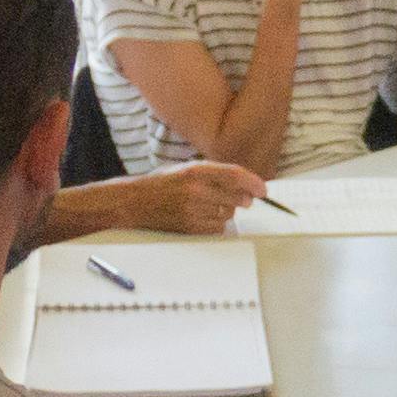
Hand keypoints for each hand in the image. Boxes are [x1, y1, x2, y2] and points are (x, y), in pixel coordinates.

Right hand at [129, 161, 265, 234]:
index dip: (253, 182)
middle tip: (245, 199)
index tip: (262, 189)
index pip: (234, 175)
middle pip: (236, 197)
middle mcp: (195, 190)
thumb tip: (245, 185)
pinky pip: (217, 228)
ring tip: (211, 205)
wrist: (134, 202)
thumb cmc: (161, 183)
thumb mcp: (185, 168)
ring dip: (228, 211)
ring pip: (228, 214)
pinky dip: (217, 223)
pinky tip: (204, 216)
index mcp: (195, 170)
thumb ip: (213, 174)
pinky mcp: (189, 227)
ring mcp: (192, 210)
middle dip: (245, 199)